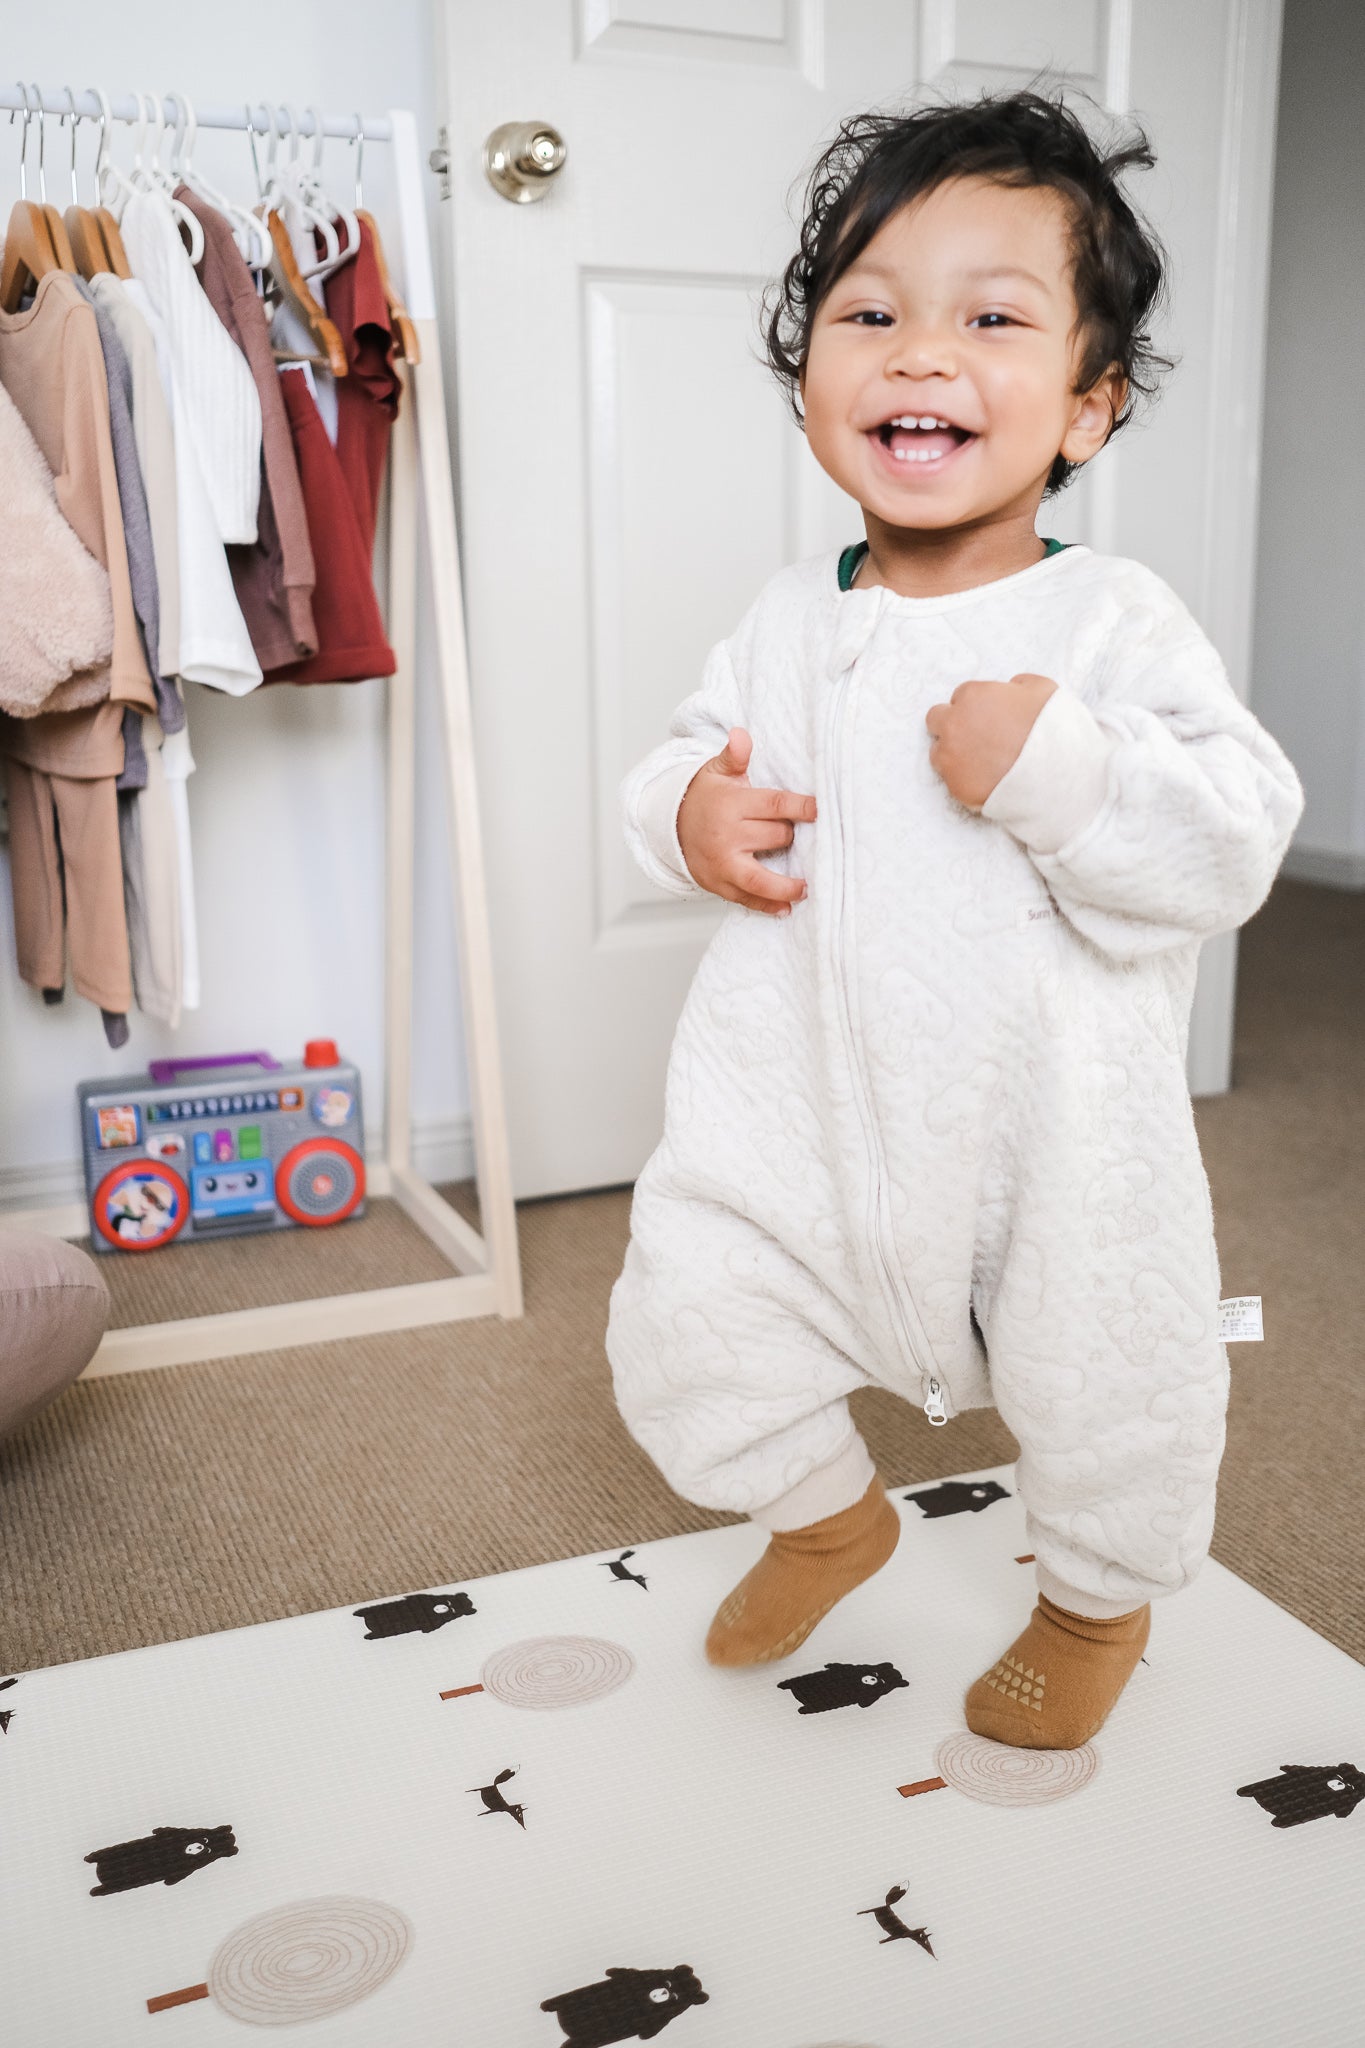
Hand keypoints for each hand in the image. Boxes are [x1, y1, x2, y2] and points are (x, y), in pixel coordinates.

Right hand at [678, 727, 815, 915]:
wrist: (671, 826)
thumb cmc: (706, 797)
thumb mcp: (716, 772)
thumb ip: (734, 757)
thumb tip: (741, 735)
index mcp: (731, 804)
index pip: (775, 805)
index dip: (802, 807)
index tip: (821, 810)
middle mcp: (726, 835)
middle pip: (775, 838)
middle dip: (790, 836)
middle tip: (795, 834)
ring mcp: (722, 863)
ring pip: (760, 879)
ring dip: (786, 886)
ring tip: (807, 888)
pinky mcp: (718, 883)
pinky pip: (745, 898)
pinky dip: (767, 906)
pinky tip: (786, 909)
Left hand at [925, 673, 1057, 808]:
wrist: (1056, 774)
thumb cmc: (1051, 727)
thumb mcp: (1041, 689)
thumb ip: (1017, 684)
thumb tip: (1010, 689)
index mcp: (972, 696)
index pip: (961, 696)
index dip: (976, 708)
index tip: (989, 718)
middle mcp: (953, 724)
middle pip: (936, 720)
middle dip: (953, 726)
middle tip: (977, 738)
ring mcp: (951, 757)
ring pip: (938, 753)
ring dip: (955, 755)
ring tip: (983, 763)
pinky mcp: (956, 786)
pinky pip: (952, 781)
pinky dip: (966, 780)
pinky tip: (988, 781)